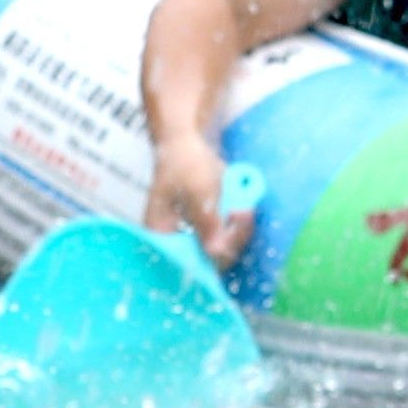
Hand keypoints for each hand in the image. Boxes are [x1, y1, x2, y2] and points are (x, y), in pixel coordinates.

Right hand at [142, 125, 251, 265]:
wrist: (190, 142)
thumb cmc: (186, 163)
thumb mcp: (198, 192)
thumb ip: (206, 222)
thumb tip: (216, 252)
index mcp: (163, 236)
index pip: (187, 264)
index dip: (210, 260)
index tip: (229, 241)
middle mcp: (177, 240)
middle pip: (209, 258)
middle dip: (233, 238)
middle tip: (244, 212)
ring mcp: (195, 233)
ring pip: (224, 247)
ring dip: (240, 229)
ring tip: (245, 205)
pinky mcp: (210, 225)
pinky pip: (229, 235)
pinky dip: (240, 222)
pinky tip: (244, 202)